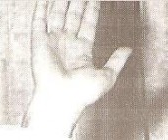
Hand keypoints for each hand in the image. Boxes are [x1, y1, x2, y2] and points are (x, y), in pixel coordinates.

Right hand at [25, 0, 131, 134]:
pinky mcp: (39, 43)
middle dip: (78, 0)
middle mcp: (67, 44)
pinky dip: (41, 8)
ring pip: (57, 14)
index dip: (92, 9)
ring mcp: (53, 42)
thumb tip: (129, 49)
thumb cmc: (83, 94)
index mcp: (82, 51)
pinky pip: (39, 20)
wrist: (61, 100)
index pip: (88, 24)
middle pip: (74, 15)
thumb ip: (117, 61)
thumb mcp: (107, 77)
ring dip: (61, 0)